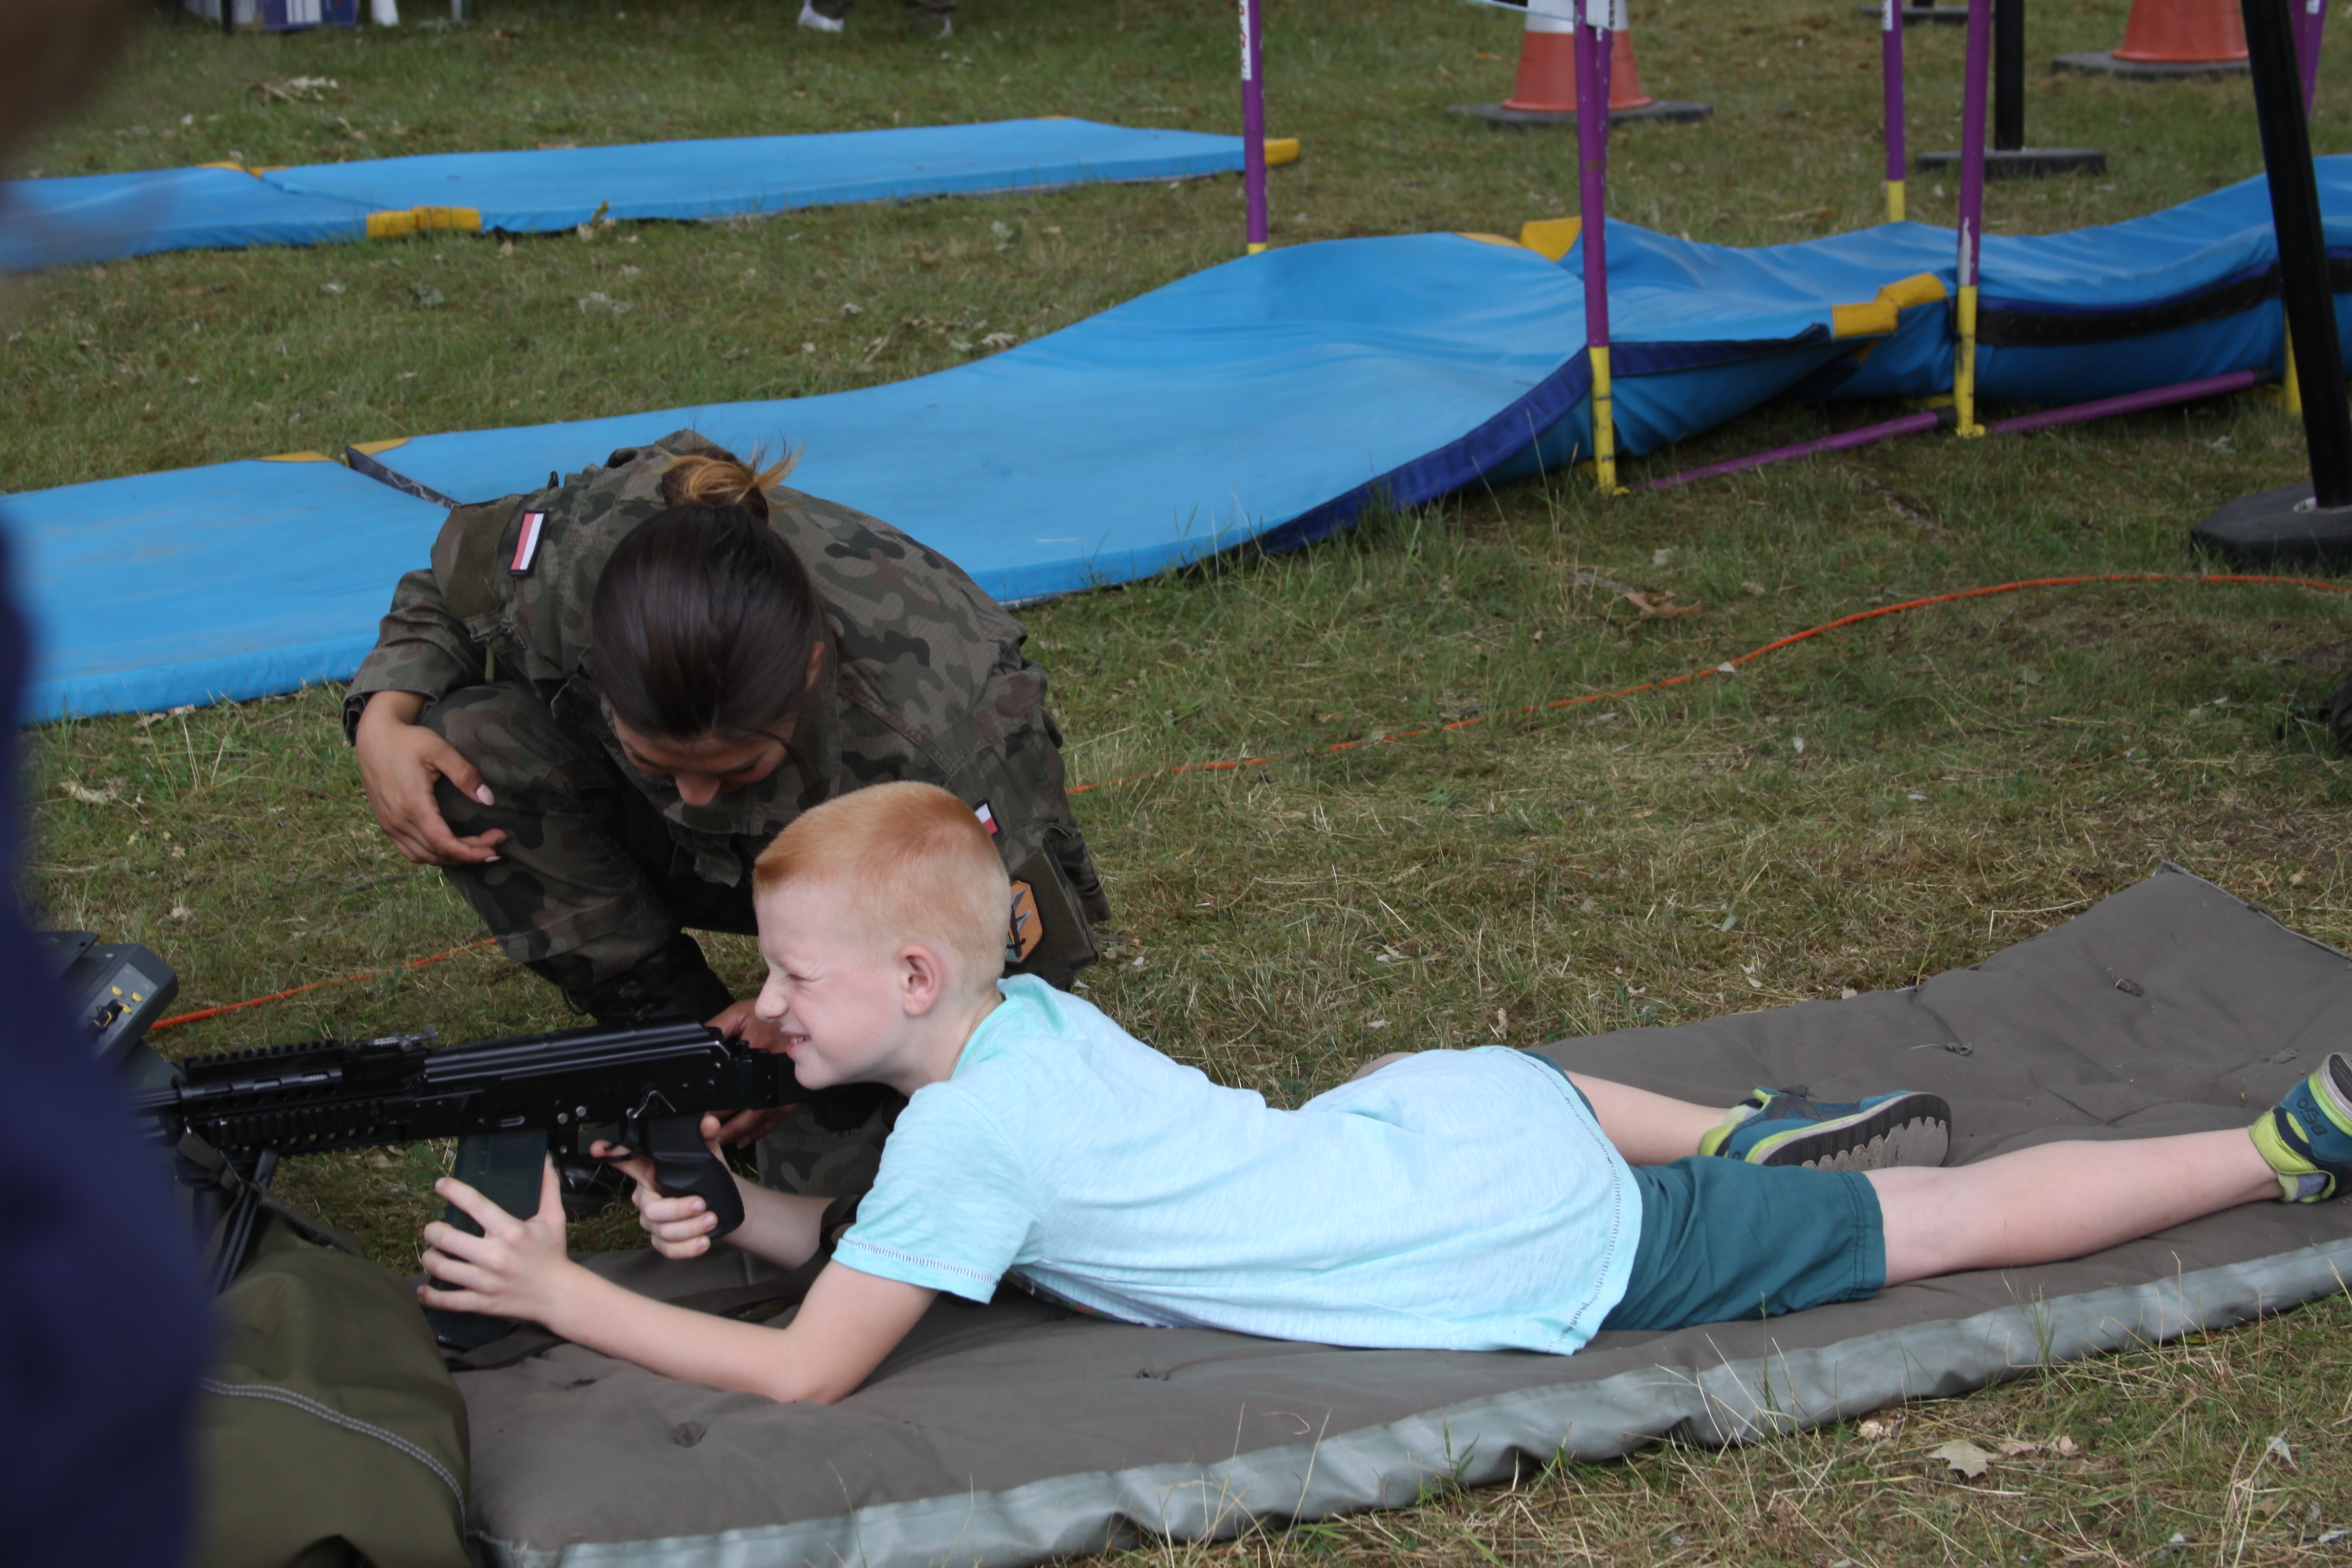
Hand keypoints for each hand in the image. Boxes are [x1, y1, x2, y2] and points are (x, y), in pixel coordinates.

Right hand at [354, 690, 508, 866]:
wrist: (374, 737)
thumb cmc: (408, 741)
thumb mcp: (440, 750)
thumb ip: (465, 774)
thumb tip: (488, 800)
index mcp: (413, 804)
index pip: (444, 843)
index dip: (471, 852)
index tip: (495, 849)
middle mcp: (398, 821)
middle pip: (437, 853)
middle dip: (469, 855)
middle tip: (495, 845)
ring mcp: (389, 824)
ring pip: (423, 857)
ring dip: (451, 858)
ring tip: (477, 849)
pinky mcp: (386, 823)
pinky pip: (409, 851)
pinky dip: (432, 855)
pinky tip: (449, 849)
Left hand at [417, 1158, 578, 1324]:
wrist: (559, 1296)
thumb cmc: (553, 1254)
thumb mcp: (554, 1218)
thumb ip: (548, 1187)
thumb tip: (545, 1158)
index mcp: (511, 1231)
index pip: (475, 1204)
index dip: (453, 1191)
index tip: (440, 1185)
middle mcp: (496, 1255)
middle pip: (447, 1238)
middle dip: (432, 1230)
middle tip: (432, 1229)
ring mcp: (486, 1281)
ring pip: (442, 1268)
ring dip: (429, 1258)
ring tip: (431, 1253)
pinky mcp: (482, 1302)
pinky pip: (448, 1300)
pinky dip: (430, 1296)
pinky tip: (424, 1290)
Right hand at [593, 1113, 735, 1259]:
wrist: (720, 1205)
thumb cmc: (707, 1178)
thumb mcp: (708, 1155)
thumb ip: (705, 1138)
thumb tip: (708, 1122)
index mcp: (651, 1173)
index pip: (628, 1161)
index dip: (612, 1154)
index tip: (597, 1148)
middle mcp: (647, 1198)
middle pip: (651, 1209)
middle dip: (677, 1209)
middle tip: (701, 1204)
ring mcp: (653, 1223)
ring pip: (662, 1231)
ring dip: (689, 1228)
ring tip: (711, 1220)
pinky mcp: (663, 1242)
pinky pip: (668, 1250)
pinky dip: (686, 1249)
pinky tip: (703, 1242)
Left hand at [706, 999, 797, 1146]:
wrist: (808, 1017)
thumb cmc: (774, 1015)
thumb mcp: (741, 1013)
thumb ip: (717, 1026)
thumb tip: (697, 1039)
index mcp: (756, 1050)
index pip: (728, 1084)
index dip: (710, 1102)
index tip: (695, 1112)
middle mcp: (771, 1073)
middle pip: (742, 1107)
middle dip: (720, 1123)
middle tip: (702, 1133)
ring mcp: (783, 1086)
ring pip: (758, 1118)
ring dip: (738, 1132)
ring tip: (720, 1141)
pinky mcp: (792, 1093)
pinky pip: (775, 1118)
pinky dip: (760, 1131)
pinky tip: (745, 1138)